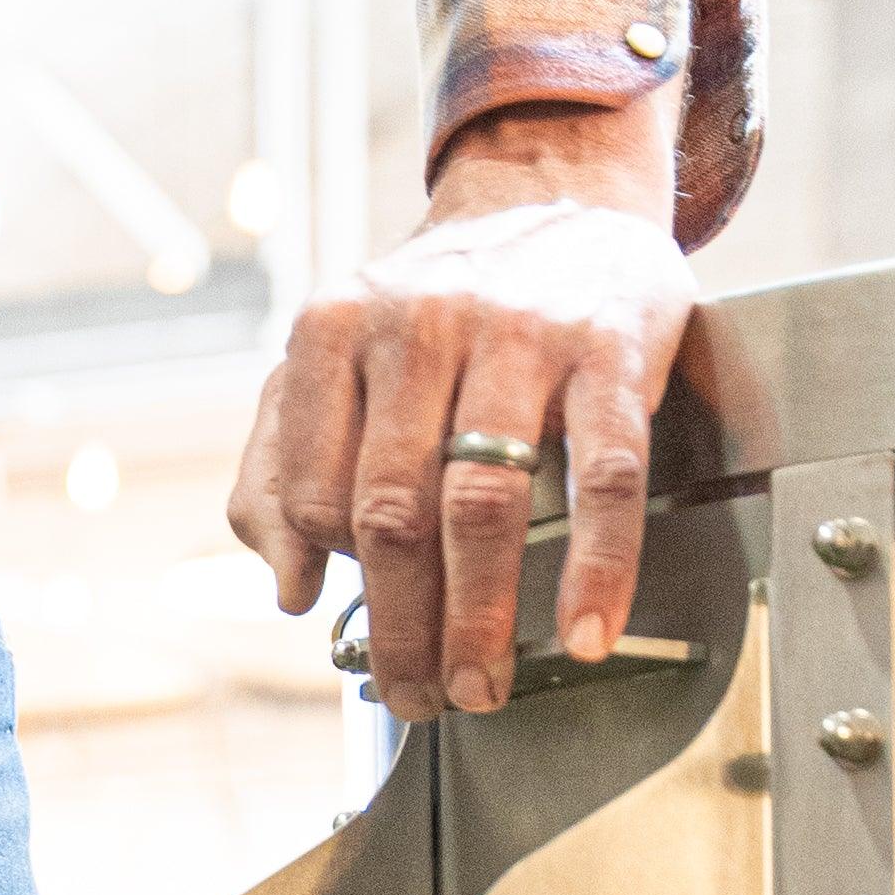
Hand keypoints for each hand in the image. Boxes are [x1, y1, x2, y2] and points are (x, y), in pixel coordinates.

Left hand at [227, 94, 695, 718]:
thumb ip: (283, 464)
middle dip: (403, 627)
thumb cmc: (439, 307)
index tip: (358, 632)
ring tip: (481, 685)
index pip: (317, 490)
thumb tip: (285, 585)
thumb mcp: (337, 361)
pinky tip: (586, 630)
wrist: (556, 196)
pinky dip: (596, 565)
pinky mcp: (611, 345)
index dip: (335, 576)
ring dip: (481, 616)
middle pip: (394, 512)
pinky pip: (602, 475)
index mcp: (334, 330)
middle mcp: (419, 324)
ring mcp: (519, 332)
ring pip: (483, 502)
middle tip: (418, 697)